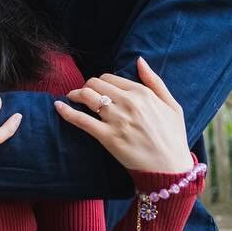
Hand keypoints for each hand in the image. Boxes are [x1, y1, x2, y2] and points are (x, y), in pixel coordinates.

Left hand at [55, 57, 191, 171]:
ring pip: (87, 97)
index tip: (97, 89)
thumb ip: (154, 81)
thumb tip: (139, 60)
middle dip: (86, 87)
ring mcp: (117, 120)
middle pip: (95, 84)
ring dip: (75, 95)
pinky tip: (58, 106)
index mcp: (142, 94)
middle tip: (82, 94)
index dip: (100, 82)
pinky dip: (66, 112)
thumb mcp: (172, 105)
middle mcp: (128, 103)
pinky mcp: (108, 137)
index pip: (110, 78)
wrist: (171, 169)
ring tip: (70, 98)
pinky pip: (81, 120)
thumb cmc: (173, 137)